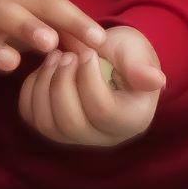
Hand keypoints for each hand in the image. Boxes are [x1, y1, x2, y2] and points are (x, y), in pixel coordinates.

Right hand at [0, 0, 105, 90]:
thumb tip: (101, 54)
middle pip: (7, 11)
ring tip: (8, 64)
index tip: (97, 41)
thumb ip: (68, 38)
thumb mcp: (44, 27)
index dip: (73, 20)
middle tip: (50, 44)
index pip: (50, 2)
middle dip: (29, 26)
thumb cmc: (17, 25)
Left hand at [17, 25, 166, 148]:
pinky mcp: (54, 129)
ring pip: (47, 124)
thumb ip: (141, 65)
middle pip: (72, 124)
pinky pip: (32, 117)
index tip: (88, 51)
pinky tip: (44, 69)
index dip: (89, 78)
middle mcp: (105, 137)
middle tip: (65, 55)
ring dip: (45, 85)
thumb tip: (156, 80)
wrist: (109, 58)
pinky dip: (31, 90)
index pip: (102, 110)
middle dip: (62, 83)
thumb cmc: (126, 54)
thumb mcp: (136, 52)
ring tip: (54, 57)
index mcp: (132, 120)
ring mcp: (76, 137)